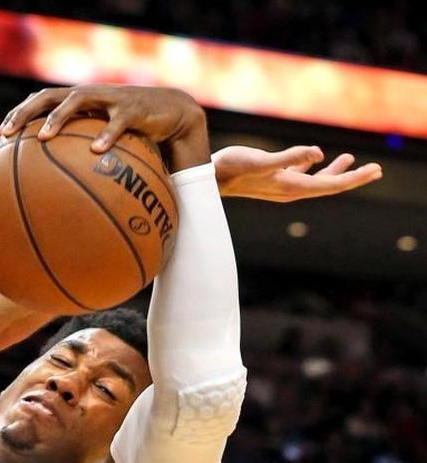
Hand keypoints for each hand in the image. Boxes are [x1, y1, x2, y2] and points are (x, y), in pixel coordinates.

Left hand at [0, 85, 209, 171]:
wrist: (172, 112)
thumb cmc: (131, 130)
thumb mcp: (104, 137)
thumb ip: (81, 151)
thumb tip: (57, 186)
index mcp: (78, 100)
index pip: (39, 100)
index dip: (19, 114)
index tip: (0, 136)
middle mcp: (88, 94)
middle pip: (48, 95)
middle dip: (25, 112)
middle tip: (8, 133)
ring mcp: (110, 98)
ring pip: (77, 100)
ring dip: (58, 117)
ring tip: (44, 137)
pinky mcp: (133, 108)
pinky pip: (117, 122)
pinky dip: (106, 136)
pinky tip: (96, 152)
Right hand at [212, 145, 381, 201]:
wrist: (206, 178)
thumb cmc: (229, 167)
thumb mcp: (259, 160)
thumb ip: (288, 157)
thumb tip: (317, 152)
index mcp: (291, 187)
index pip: (331, 185)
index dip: (354, 178)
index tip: (376, 170)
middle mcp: (290, 190)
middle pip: (329, 185)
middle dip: (353, 178)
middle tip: (377, 170)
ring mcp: (282, 186)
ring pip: (318, 182)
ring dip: (337, 173)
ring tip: (354, 162)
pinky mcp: (274, 179)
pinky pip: (304, 175)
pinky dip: (318, 167)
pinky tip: (321, 158)